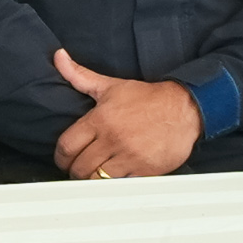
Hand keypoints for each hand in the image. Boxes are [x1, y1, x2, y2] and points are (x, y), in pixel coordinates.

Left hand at [49, 50, 200, 183]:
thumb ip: (80, 75)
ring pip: (97, 179)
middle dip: (75, 170)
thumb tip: (59, 57)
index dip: (61, 157)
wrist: (184, 108)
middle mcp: (112, 139)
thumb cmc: (147, 98)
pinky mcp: (145, 170)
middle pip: (79, 167)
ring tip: (95, 175)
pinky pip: (121, 186)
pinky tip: (115, 178)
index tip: (65, 159)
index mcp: (100, 119)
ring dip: (93, 180)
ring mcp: (129, 156)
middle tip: (80, 168)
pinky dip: (115, 185)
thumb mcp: (110, 85)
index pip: (66, 146)